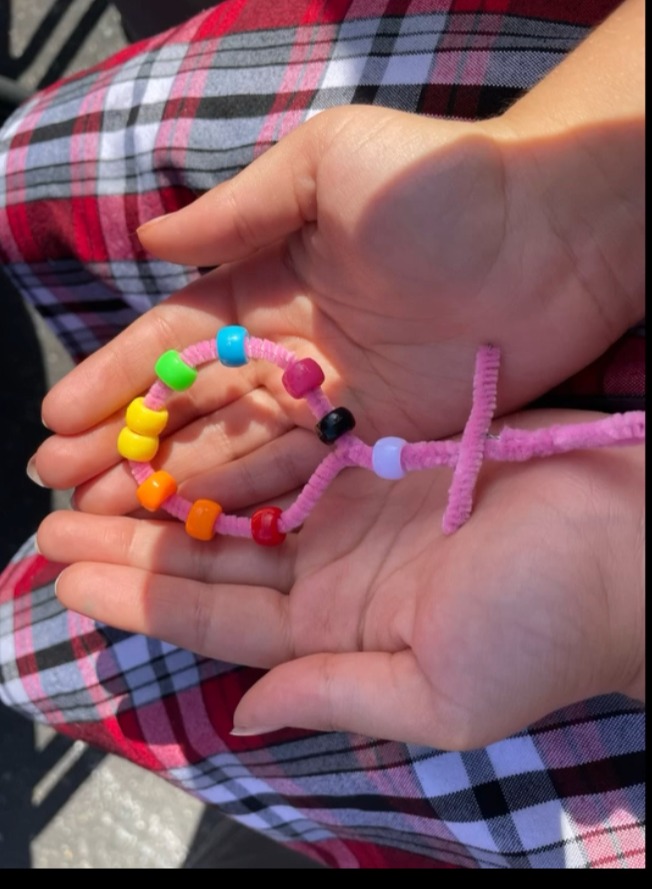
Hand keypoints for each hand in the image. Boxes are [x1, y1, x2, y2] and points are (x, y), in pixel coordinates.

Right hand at [32, 96, 642, 512]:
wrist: (550, 234)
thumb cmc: (436, 185)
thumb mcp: (324, 166)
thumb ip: (238, 212)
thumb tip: (152, 240)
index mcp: (269, 280)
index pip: (173, 340)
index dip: (114, 378)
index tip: (59, 418)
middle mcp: (292, 346)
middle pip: (192, 405)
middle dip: (125, 441)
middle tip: (61, 483)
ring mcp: (333, 399)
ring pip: (234, 448)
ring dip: (171, 480)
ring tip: (104, 513)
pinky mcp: (379, 438)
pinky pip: (300, 475)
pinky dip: (245, 499)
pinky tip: (189, 523)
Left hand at [38, 409, 644, 747]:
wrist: (626, 540)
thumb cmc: (547, 623)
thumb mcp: (442, 691)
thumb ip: (339, 697)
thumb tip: (246, 716)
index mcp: (340, 634)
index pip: (218, 620)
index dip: (141, 599)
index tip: (67, 579)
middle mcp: (337, 573)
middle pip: (214, 558)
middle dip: (132, 541)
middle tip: (54, 522)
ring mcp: (354, 508)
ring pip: (238, 501)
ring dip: (168, 488)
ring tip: (93, 473)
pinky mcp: (380, 454)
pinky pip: (287, 449)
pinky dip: (232, 443)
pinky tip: (180, 432)